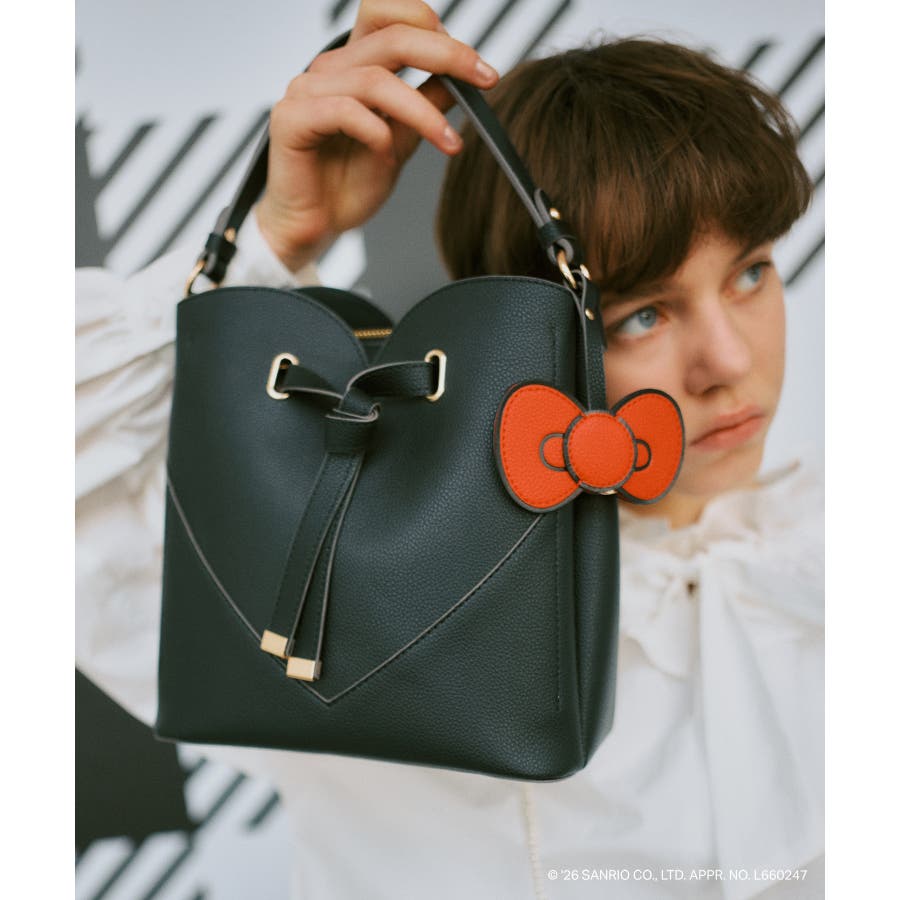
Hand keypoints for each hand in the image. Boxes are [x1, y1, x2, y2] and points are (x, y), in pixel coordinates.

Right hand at [254, 0, 498, 271]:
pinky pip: (343, 111)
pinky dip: (375, 132)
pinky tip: (386, 153)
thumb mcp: (402, 142)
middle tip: (483, 79)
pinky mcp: (291, 119)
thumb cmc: (346, 186)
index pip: (388, 14)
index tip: (473, 65)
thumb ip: (425, 107)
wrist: (314, 228)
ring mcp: (307, 90)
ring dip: (422, 111)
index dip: (432, 26)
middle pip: (392, 37)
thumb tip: (461, 81)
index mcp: (354, 66)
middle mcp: (330, 70)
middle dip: (446, 55)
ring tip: (448, 141)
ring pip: (375, 79)